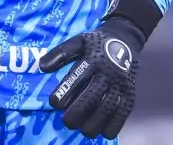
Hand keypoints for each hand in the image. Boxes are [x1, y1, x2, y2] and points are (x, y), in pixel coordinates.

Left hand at [40, 0, 160, 138]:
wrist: (124, 39)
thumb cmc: (95, 43)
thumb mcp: (77, 42)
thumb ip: (60, 53)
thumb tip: (42, 67)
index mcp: (92, 59)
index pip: (78, 76)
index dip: (65, 91)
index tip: (54, 103)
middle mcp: (107, 72)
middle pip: (93, 96)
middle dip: (78, 112)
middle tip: (66, 122)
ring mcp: (120, 84)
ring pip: (108, 107)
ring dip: (95, 122)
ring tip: (82, 130)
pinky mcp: (130, 92)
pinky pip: (124, 111)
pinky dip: (115, 124)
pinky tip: (104, 132)